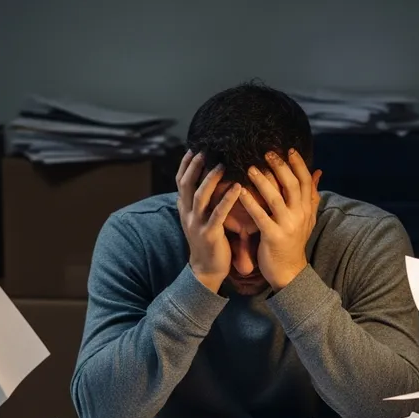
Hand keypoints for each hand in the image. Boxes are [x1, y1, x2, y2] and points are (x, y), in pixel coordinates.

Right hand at [176, 150, 241, 292]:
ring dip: (211, 179)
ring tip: (222, 165)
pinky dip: (227, 199)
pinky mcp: (210, 234)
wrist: (207, 269)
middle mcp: (188, 214)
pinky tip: (238, 188)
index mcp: (185, 209)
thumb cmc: (208, 241)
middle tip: (206, 150)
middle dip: (195, 166)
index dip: (185, 164)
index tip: (193, 148)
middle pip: (187, 185)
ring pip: (200, 197)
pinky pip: (218, 214)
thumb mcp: (199, 219)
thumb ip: (199, 201)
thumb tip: (203, 180)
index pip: (180, 182)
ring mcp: (197, 225)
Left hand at [238, 149, 321, 290]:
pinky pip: (260, 216)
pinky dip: (250, 203)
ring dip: (263, 181)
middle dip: (280, 167)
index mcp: (307, 209)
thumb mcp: (306, 218)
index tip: (288, 149)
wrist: (289, 272)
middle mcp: (300, 215)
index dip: (298, 164)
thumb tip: (318, 172)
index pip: (305, 181)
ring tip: (250, 168)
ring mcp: (287, 226)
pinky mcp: (273, 236)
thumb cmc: (293, 243)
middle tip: (266, 153)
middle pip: (292, 185)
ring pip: (276, 198)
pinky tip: (240, 192)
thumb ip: (311, 195)